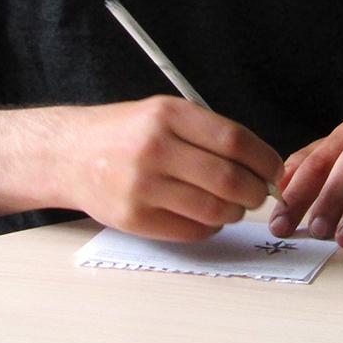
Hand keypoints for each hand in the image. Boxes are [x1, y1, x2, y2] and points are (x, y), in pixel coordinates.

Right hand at [58, 95, 283, 241]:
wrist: (68, 154)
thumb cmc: (125, 133)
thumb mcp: (162, 112)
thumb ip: (207, 133)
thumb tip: (261, 164)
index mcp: (167, 114)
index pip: (234, 141)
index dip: (264, 159)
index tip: (273, 170)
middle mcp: (154, 148)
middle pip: (229, 179)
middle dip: (256, 191)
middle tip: (259, 193)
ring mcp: (142, 186)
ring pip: (214, 210)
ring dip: (235, 212)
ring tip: (234, 205)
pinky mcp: (134, 218)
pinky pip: (192, 230)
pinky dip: (210, 226)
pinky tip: (206, 215)